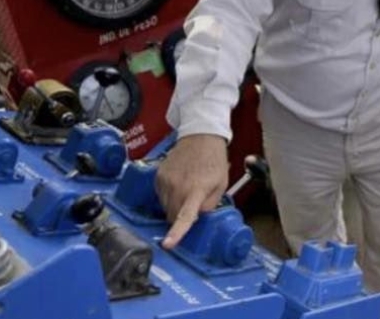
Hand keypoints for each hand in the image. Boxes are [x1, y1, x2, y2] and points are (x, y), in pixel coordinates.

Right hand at [155, 134, 228, 248]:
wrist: (200, 136)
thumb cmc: (214, 160)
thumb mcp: (221, 184)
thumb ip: (210, 204)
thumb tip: (197, 216)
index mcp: (196, 190)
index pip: (184, 216)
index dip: (176, 233)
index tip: (167, 244)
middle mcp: (177, 187)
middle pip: (172, 217)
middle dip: (181, 218)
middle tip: (194, 205)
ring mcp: (165, 181)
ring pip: (166, 207)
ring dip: (175, 206)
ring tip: (187, 189)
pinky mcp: (158, 176)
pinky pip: (160, 196)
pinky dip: (169, 196)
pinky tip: (179, 184)